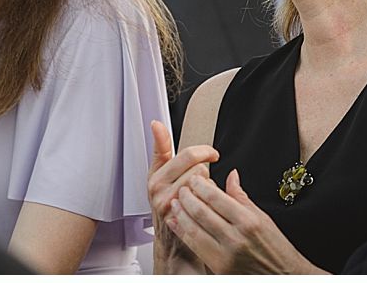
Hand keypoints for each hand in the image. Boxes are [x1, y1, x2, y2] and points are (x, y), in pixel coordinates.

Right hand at [147, 120, 216, 272]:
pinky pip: (204, 201)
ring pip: (203, 182)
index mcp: (155, 175)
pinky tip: (202, 209)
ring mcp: (169, 204)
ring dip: (207, 188)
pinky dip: (208, 203)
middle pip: (198, 166)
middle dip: (205, 172)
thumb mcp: (161, 175)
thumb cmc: (169, 205)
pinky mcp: (179, 218)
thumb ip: (161, 149)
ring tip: (198, 197)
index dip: (203, 152)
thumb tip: (156, 124)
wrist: (171, 243)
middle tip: (201, 182)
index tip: (211, 154)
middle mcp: (159, 189)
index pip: (185, 154)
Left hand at [167, 168, 326, 273]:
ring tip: (176, 202)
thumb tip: (231, 176)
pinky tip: (177, 222)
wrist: (283, 275)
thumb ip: (242, 197)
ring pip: (194, 230)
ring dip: (181, 214)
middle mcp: (236, 238)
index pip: (216, 198)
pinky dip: (182, 232)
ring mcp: (225, 255)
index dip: (201, 186)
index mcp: (248, 222)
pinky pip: (195, 247)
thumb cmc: (275, 248)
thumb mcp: (262, 217)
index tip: (195, 178)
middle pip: (202, 212)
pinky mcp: (218, 268)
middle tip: (182, 188)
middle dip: (187, 197)